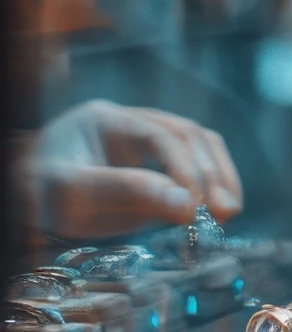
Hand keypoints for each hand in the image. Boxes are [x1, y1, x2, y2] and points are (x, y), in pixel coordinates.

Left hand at [27, 100, 242, 236]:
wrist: (22, 200)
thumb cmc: (40, 196)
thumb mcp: (71, 195)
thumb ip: (125, 192)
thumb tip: (186, 204)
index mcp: (106, 120)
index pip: (159, 135)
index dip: (183, 168)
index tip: (192, 206)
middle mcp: (133, 122)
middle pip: (188, 135)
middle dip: (210, 173)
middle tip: (223, 211)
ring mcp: (147, 140)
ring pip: (200, 144)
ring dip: (220, 176)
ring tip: (229, 211)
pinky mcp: (157, 164)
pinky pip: (196, 163)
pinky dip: (214, 183)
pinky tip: (220, 208)